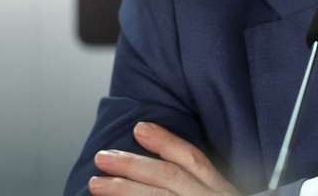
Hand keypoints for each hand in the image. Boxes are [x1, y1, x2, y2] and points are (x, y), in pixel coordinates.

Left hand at [89, 122, 239, 195]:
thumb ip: (203, 188)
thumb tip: (165, 174)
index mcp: (222, 193)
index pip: (194, 160)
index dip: (166, 141)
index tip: (141, 128)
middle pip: (170, 177)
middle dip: (133, 164)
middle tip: (103, 157)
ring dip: (124, 189)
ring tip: (96, 183)